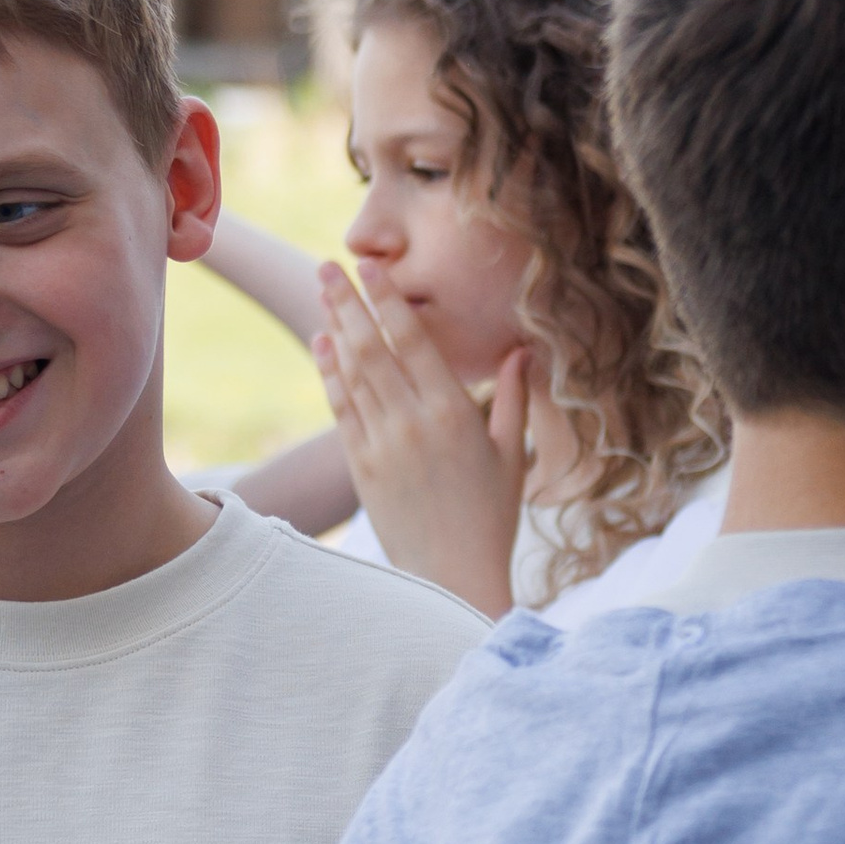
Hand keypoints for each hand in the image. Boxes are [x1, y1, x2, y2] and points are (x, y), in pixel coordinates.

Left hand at [312, 261, 529, 616]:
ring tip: (323, 293)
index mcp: (452, 414)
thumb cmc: (490, 518)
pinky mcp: (361, 468)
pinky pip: (341, 410)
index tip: (371, 267)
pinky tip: (322, 346)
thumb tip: (522, 351)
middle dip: (348, 303)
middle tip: (329, 265)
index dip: (388, 300)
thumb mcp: (510, 455)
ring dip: (334, 329)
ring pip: (352, 375)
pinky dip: (329, 374)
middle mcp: (411, 424)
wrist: (450, 578)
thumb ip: (513, 398)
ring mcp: (381, 445)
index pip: (412, 342)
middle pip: (372, 349)